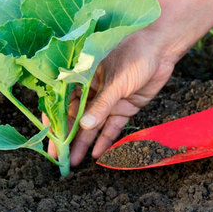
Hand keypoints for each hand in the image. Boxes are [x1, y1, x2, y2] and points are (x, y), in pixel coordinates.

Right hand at [67, 29, 177, 165]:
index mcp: (84, 77)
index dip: (56, 121)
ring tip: (76, 162)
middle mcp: (94, 90)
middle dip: (69, 138)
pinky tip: (98, 153)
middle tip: (60, 158)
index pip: (64, 102)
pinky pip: (113, 125)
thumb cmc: (134, 55)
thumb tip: (84, 126)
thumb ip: (101, 105)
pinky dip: (107, 138)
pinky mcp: (125, 106)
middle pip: (77, 117)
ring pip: (94, 125)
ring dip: (85, 142)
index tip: (51, 138)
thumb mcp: (115, 81)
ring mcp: (110, 100)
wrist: (161, 49)